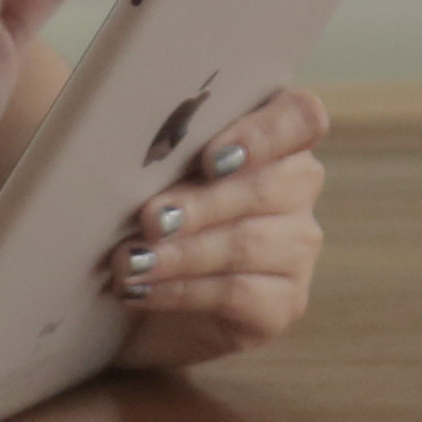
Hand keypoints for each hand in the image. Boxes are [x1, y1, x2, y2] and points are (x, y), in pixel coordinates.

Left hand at [101, 86, 331, 370]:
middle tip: (150, 219)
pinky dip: (182, 291)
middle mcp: (297, 188)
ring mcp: (297, 247)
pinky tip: (142, 290)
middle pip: (268, 187)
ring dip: (182, 253)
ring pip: (248, 244)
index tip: (210, 158)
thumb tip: (120, 143)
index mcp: (275, 138)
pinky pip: (237, 293)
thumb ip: (160, 150)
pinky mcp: (283, 302)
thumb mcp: (155, 173)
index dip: (264, 134)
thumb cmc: (154, 217)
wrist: (153, 304)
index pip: (301, 117)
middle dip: (201, 204)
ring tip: (130, 261)